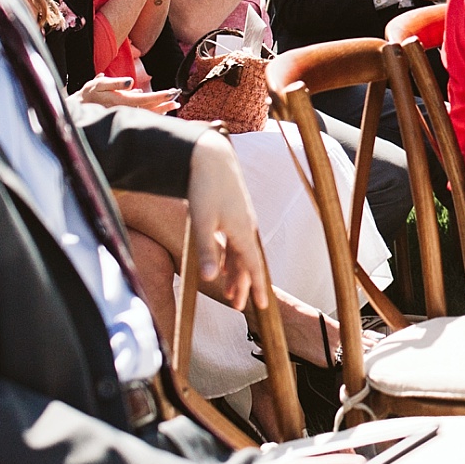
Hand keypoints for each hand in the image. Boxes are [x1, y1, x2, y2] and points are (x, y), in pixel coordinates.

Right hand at [73, 76, 179, 113]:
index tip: (172, 93)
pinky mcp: (125, 116)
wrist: (78, 108)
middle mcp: (126, 110)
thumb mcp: (98, 84)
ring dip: (161, 110)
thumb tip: (130, 82)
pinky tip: (162, 111)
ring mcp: (126, 114)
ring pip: (147, 113)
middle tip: (177, 100)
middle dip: (164, 104)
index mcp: (122, 101)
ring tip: (174, 105)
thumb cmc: (89, 94)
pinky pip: (142, 116)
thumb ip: (115, 83)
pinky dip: (153, 113)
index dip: (159, 96)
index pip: (146, 99)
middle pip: (150, 108)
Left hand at [184, 134, 266, 315]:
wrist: (211, 156)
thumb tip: (211, 280)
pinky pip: (237, 241)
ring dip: (236, 273)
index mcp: (242, 232)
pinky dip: (231, 256)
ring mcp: (242, 219)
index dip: (257, 287)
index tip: (262, 305)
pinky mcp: (234, 211)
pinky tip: (223, 263)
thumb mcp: (202, 222)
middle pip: (248, 263)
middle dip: (243, 285)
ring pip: (242, 252)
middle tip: (238, 307)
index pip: (253, 266)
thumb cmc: (205, 188)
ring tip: (229, 291)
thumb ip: (206, 251)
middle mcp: (246, 227)